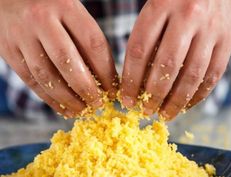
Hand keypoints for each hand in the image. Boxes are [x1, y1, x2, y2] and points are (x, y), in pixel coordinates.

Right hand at [0, 0, 117, 117]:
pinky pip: (30, 80)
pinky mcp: (8, 49)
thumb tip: (104, 78)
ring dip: (67, 98)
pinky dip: (48, 99)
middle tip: (98, 104)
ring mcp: (22, 35)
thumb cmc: (51, 8)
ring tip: (82, 111)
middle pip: (67, 61)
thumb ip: (86, 41)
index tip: (112, 90)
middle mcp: (42, 20)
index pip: (92, 44)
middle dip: (85, 89)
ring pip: (46, 75)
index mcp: (66, 6)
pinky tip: (62, 108)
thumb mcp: (73, 14)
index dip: (106, 71)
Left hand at [121, 0, 230, 119]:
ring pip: (191, 75)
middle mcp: (188, 16)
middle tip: (145, 110)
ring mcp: (211, 29)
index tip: (126, 99)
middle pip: (166, 66)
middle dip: (153, 94)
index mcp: (161, 5)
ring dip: (176, 101)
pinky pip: (213, 74)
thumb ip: (146, 39)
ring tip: (164, 115)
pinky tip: (186, 105)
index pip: (139, 51)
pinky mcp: (228, 39)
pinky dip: (198, 95)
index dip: (130, 80)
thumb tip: (137, 81)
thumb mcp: (155, 9)